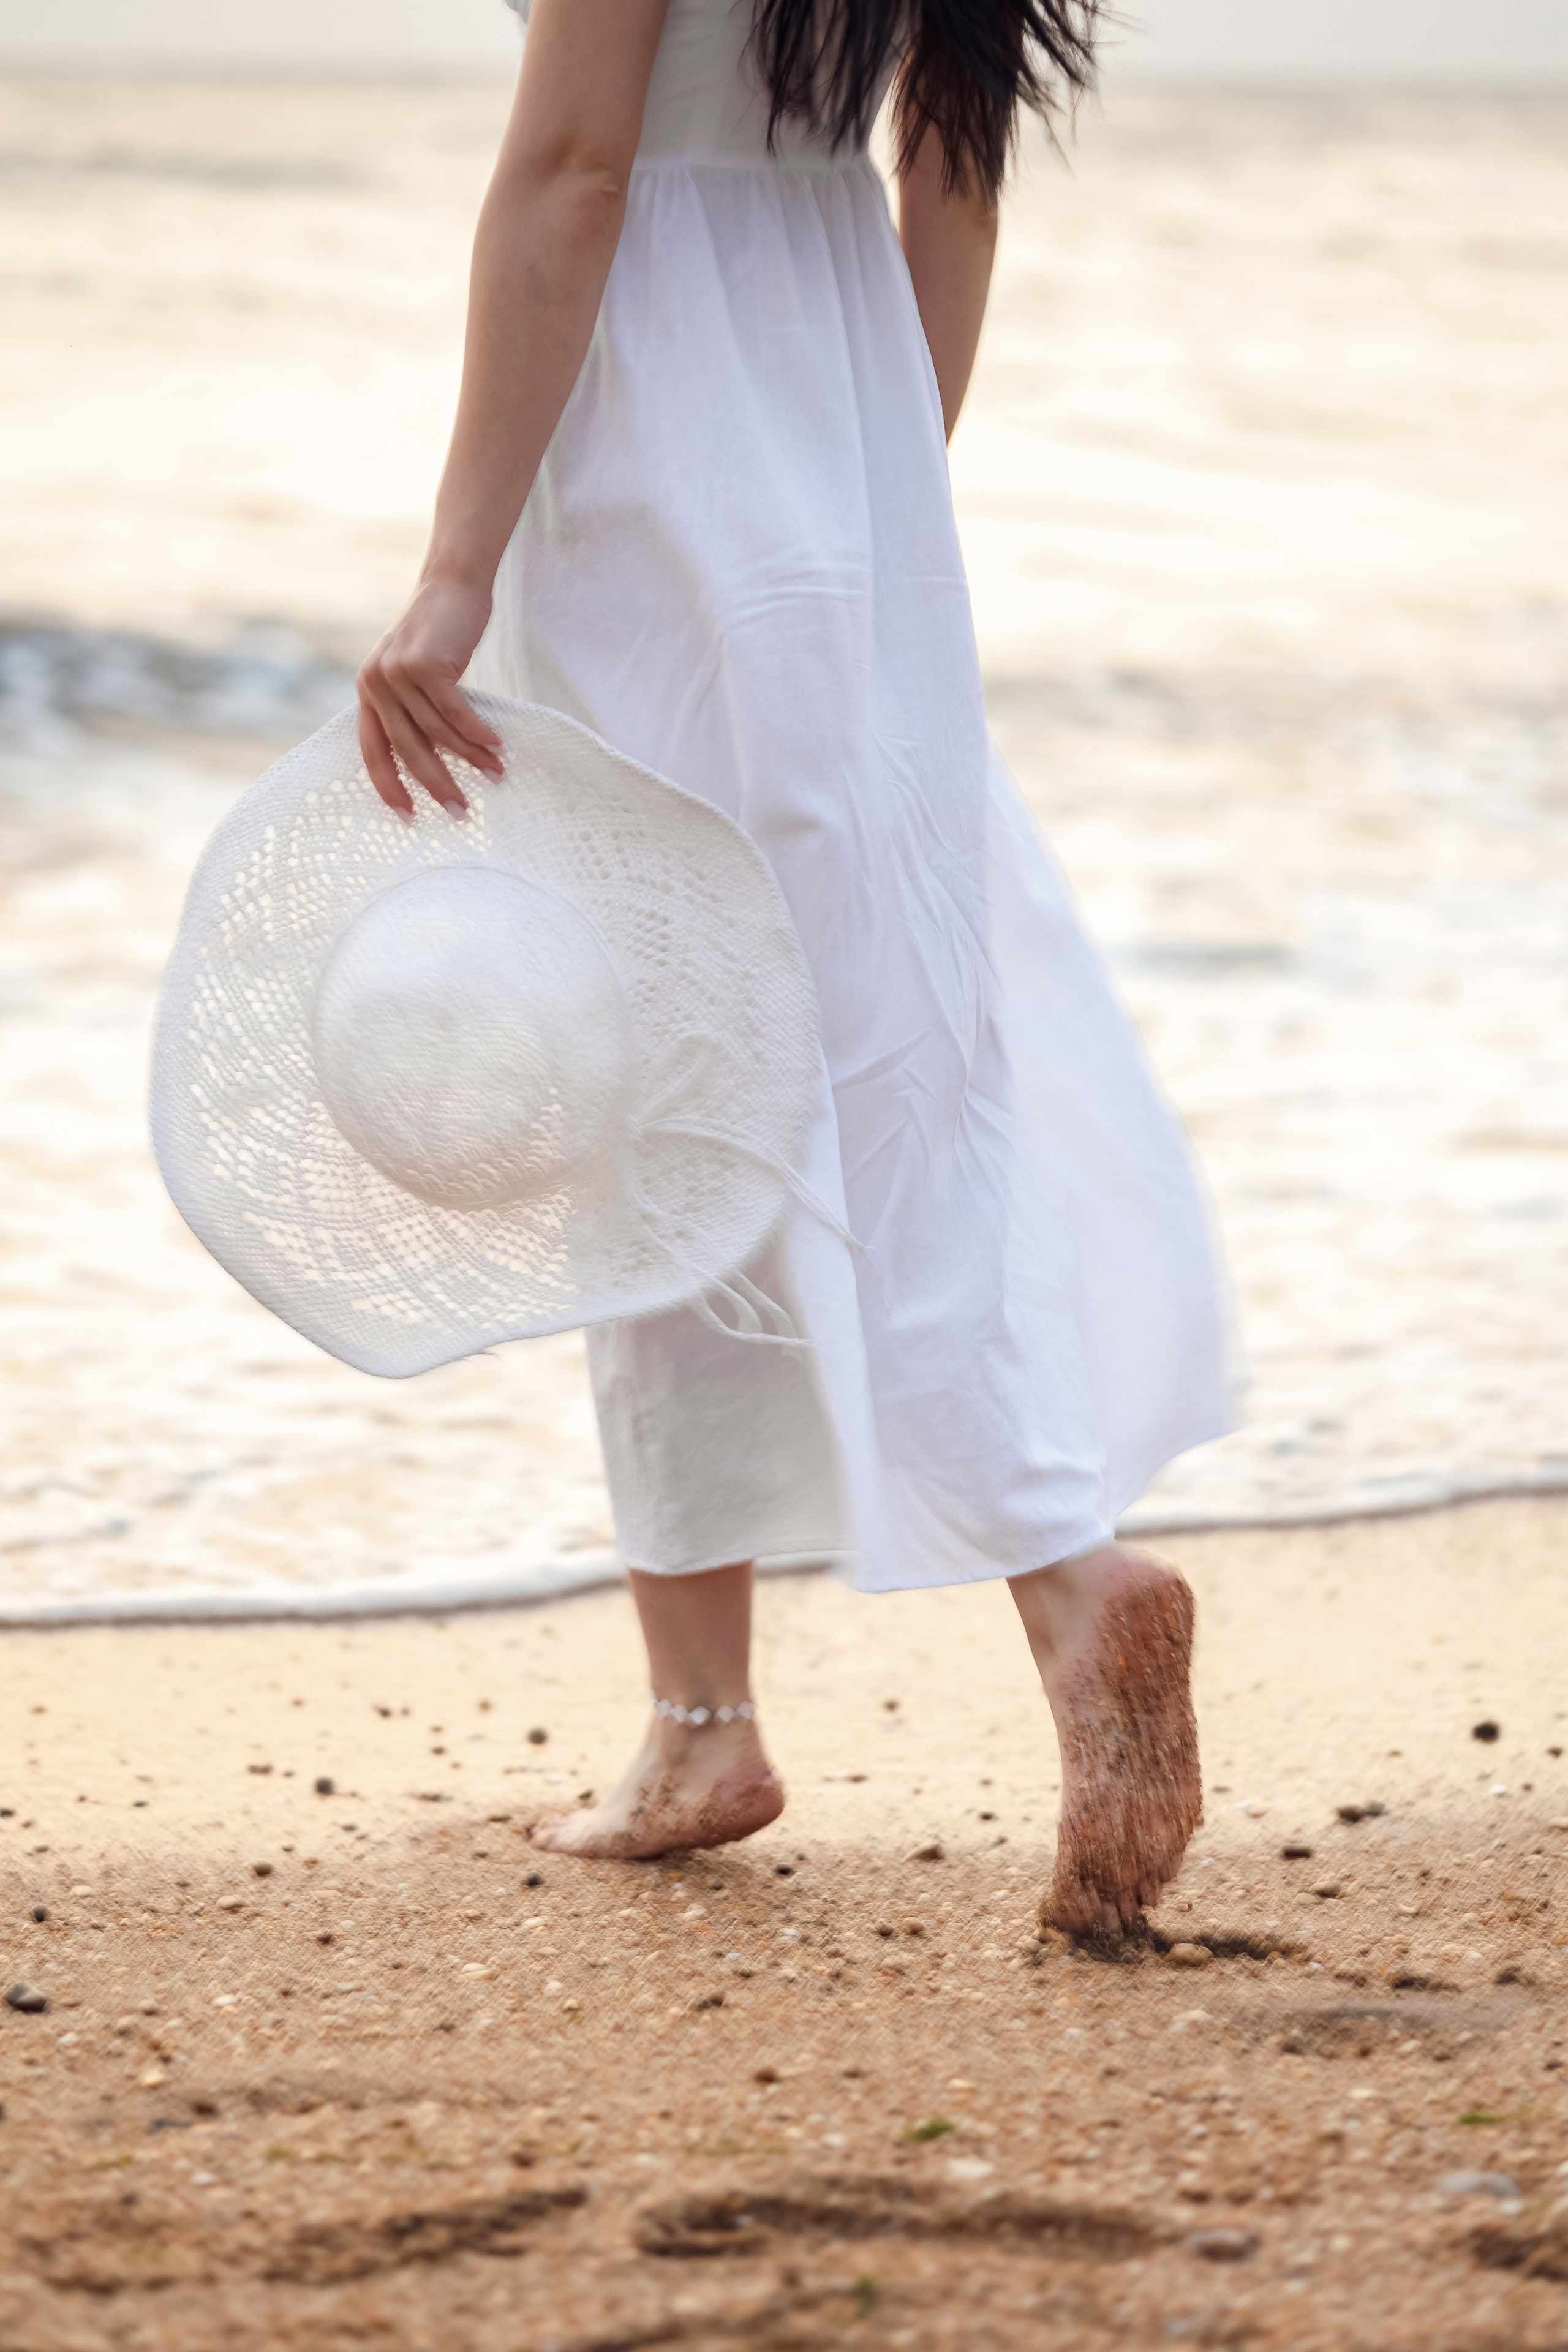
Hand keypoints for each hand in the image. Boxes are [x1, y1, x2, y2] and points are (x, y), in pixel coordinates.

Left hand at [356, 574, 504, 820]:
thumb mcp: (415, 673)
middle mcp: (376, 684)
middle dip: (436, 785)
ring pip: (437, 733)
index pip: (373, 751)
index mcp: (368, 691)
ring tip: (495, 775)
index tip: (409, 817)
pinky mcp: (426, 664)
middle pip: (407, 749)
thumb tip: (433, 762)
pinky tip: (496, 748)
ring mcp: (398, 673)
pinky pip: (455, 712)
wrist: (452, 584)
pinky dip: (477, 734)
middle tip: (460, 812)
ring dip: (470, 759)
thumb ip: (413, 710)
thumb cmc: (440, 634)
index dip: (389, 787)